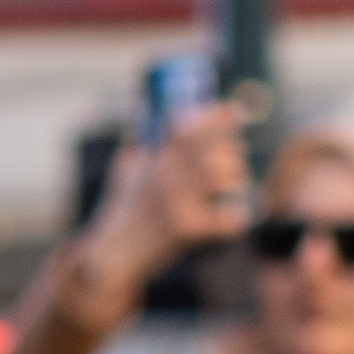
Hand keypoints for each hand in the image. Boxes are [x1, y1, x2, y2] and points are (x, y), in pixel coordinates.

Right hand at [70, 108, 251, 317]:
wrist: (114, 252)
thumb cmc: (124, 207)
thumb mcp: (124, 167)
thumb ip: (135, 135)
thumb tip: (138, 101)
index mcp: (154, 159)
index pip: (187, 129)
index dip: (215, 117)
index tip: (234, 111)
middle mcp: (164, 177)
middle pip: (208, 150)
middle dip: (231, 148)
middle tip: (238, 153)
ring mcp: (175, 203)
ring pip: (218, 176)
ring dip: (235, 176)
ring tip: (238, 179)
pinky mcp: (184, 230)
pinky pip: (223, 219)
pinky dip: (235, 217)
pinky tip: (237, 216)